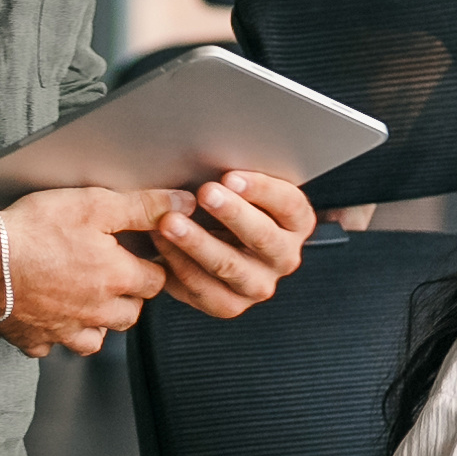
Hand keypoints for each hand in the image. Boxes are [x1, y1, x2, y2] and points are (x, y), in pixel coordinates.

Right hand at [0, 184, 176, 359]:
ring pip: (96, 339)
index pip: (155, 282)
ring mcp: (64, 329)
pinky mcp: (33, 338)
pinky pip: (51, 347)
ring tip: (88, 301)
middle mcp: (95, 310)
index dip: (150, 266)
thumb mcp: (95, 204)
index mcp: (116, 278)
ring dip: (98, 323)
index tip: (142, 257)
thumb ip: (143, 207)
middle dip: (128, 297)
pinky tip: (48, 317)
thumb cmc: (33, 230)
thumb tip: (183, 205)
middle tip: (115, 276)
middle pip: (130, 314)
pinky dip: (53, 336)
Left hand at [138, 167, 314, 318]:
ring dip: (198, 242)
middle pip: (263, 238)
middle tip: (204, 193)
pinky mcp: (229, 304)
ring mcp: (258, 284)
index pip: (289, 205)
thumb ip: (234, 176)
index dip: (262, 190)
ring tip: (171, 221)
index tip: (231, 176)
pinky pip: (204, 290)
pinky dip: (179, 266)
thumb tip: (211, 150)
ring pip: (230, 267)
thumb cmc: (225, 204)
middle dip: (232, 214)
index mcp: (295, 223)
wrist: (211, 239)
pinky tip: (161, 244)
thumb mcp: (238, 186)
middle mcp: (283, 256)